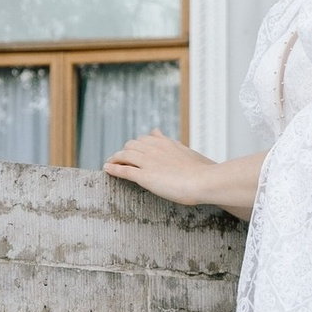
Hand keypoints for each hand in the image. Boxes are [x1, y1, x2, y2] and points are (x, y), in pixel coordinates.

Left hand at [105, 130, 220, 204]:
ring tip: (109, 163)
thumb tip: (156, 131)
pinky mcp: (145, 176)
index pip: (145, 139)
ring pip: (124, 156)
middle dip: (124, 152)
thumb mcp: (185, 150)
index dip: (136, 146)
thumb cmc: (201, 170)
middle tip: (119, 159)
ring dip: (115, 159)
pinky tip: (106, 169)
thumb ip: (169, 142)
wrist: (204, 180)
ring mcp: (149, 162)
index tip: (133, 151)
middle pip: (131, 145)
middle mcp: (155, 149)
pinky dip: (113, 169)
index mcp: (166, 143)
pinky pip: (124, 170)